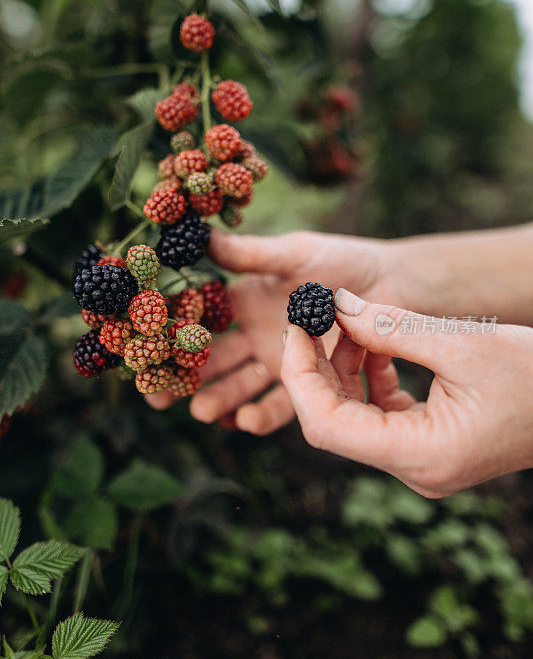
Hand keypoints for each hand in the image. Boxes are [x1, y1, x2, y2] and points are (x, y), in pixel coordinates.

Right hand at [147, 228, 393, 432]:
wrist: (392, 285)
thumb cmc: (341, 262)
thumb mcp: (293, 254)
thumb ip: (249, 254)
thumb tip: (197, 236)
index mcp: (245, 299)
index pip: (199, 318)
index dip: (171, 332)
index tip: (144, 347)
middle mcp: (255, 333)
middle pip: (212, 358)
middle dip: (185, 377)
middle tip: (156, 395)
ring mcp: (279, 360)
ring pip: (241, 384)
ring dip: (220, 399)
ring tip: (201, 411)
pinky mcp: (307, 381)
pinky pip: (281, 404)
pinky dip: (263, 414)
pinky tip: (248, 422)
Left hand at [280, 289, 532, 496]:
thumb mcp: (462, 343)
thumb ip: (392, 327)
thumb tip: (335, 307)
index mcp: (420, 455)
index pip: (326, 426)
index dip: (300, 374)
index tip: (296, 326)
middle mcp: (414, 469)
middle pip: (333, 422)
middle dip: (316, 366)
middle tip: (312, 316)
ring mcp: (420, 462)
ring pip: (354, 417)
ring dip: (344, 367)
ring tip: (348, 320)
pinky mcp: (429, 447)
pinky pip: (380, 415)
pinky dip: (370, 377)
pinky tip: (374, 343)